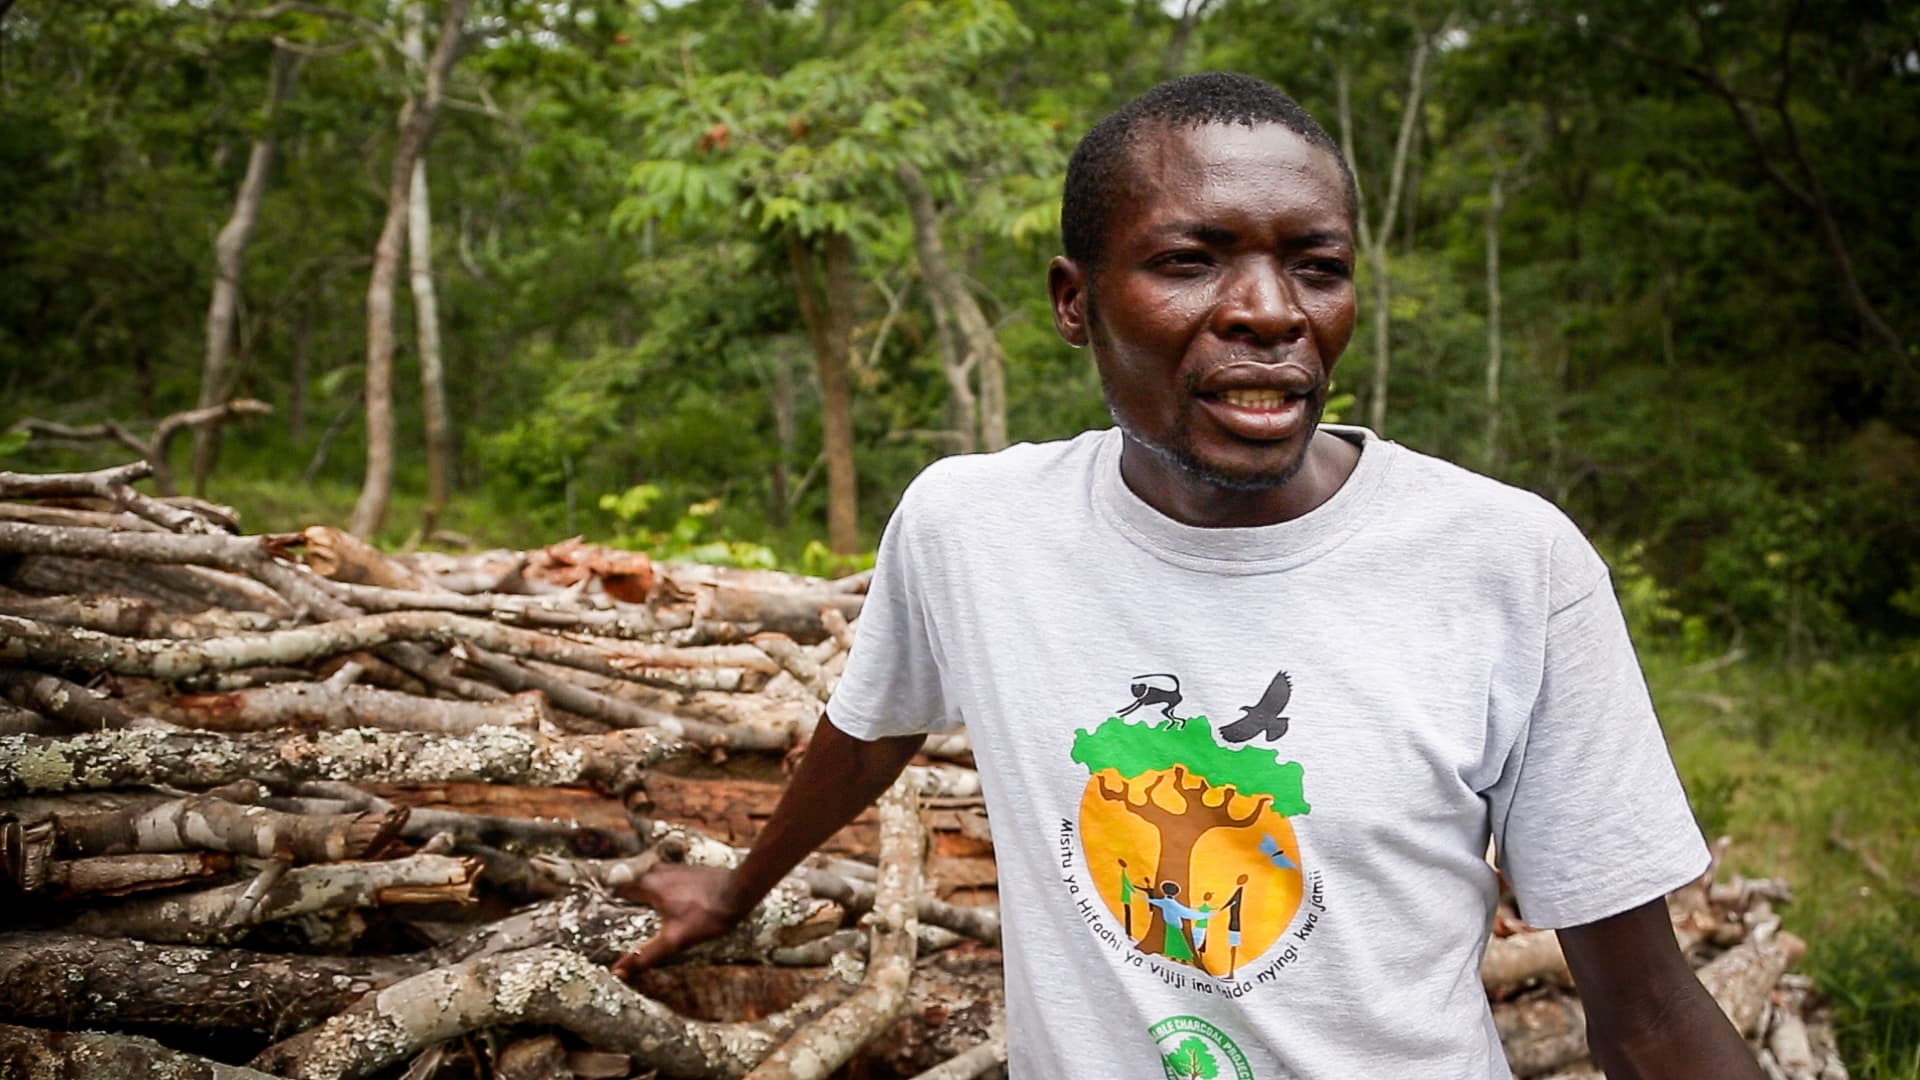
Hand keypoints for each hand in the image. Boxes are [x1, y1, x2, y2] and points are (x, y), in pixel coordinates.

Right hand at [609, 863, 746, 983]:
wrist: (741, 891)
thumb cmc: (707, 915)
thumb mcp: (674, 940)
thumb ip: (645, 956)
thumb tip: (617, 971)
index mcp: (648, 884)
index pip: (616, 890)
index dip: (607, 904)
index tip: (601, 919)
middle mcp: (656, 870)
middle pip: (632, 886)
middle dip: (625, 902)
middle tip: (622, 921)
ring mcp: (672, 868)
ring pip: (649, 883)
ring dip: (643, 897)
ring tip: (643, 916)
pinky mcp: (686, 871)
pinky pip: (664, 882)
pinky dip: (660, 893)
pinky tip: (668, 907)